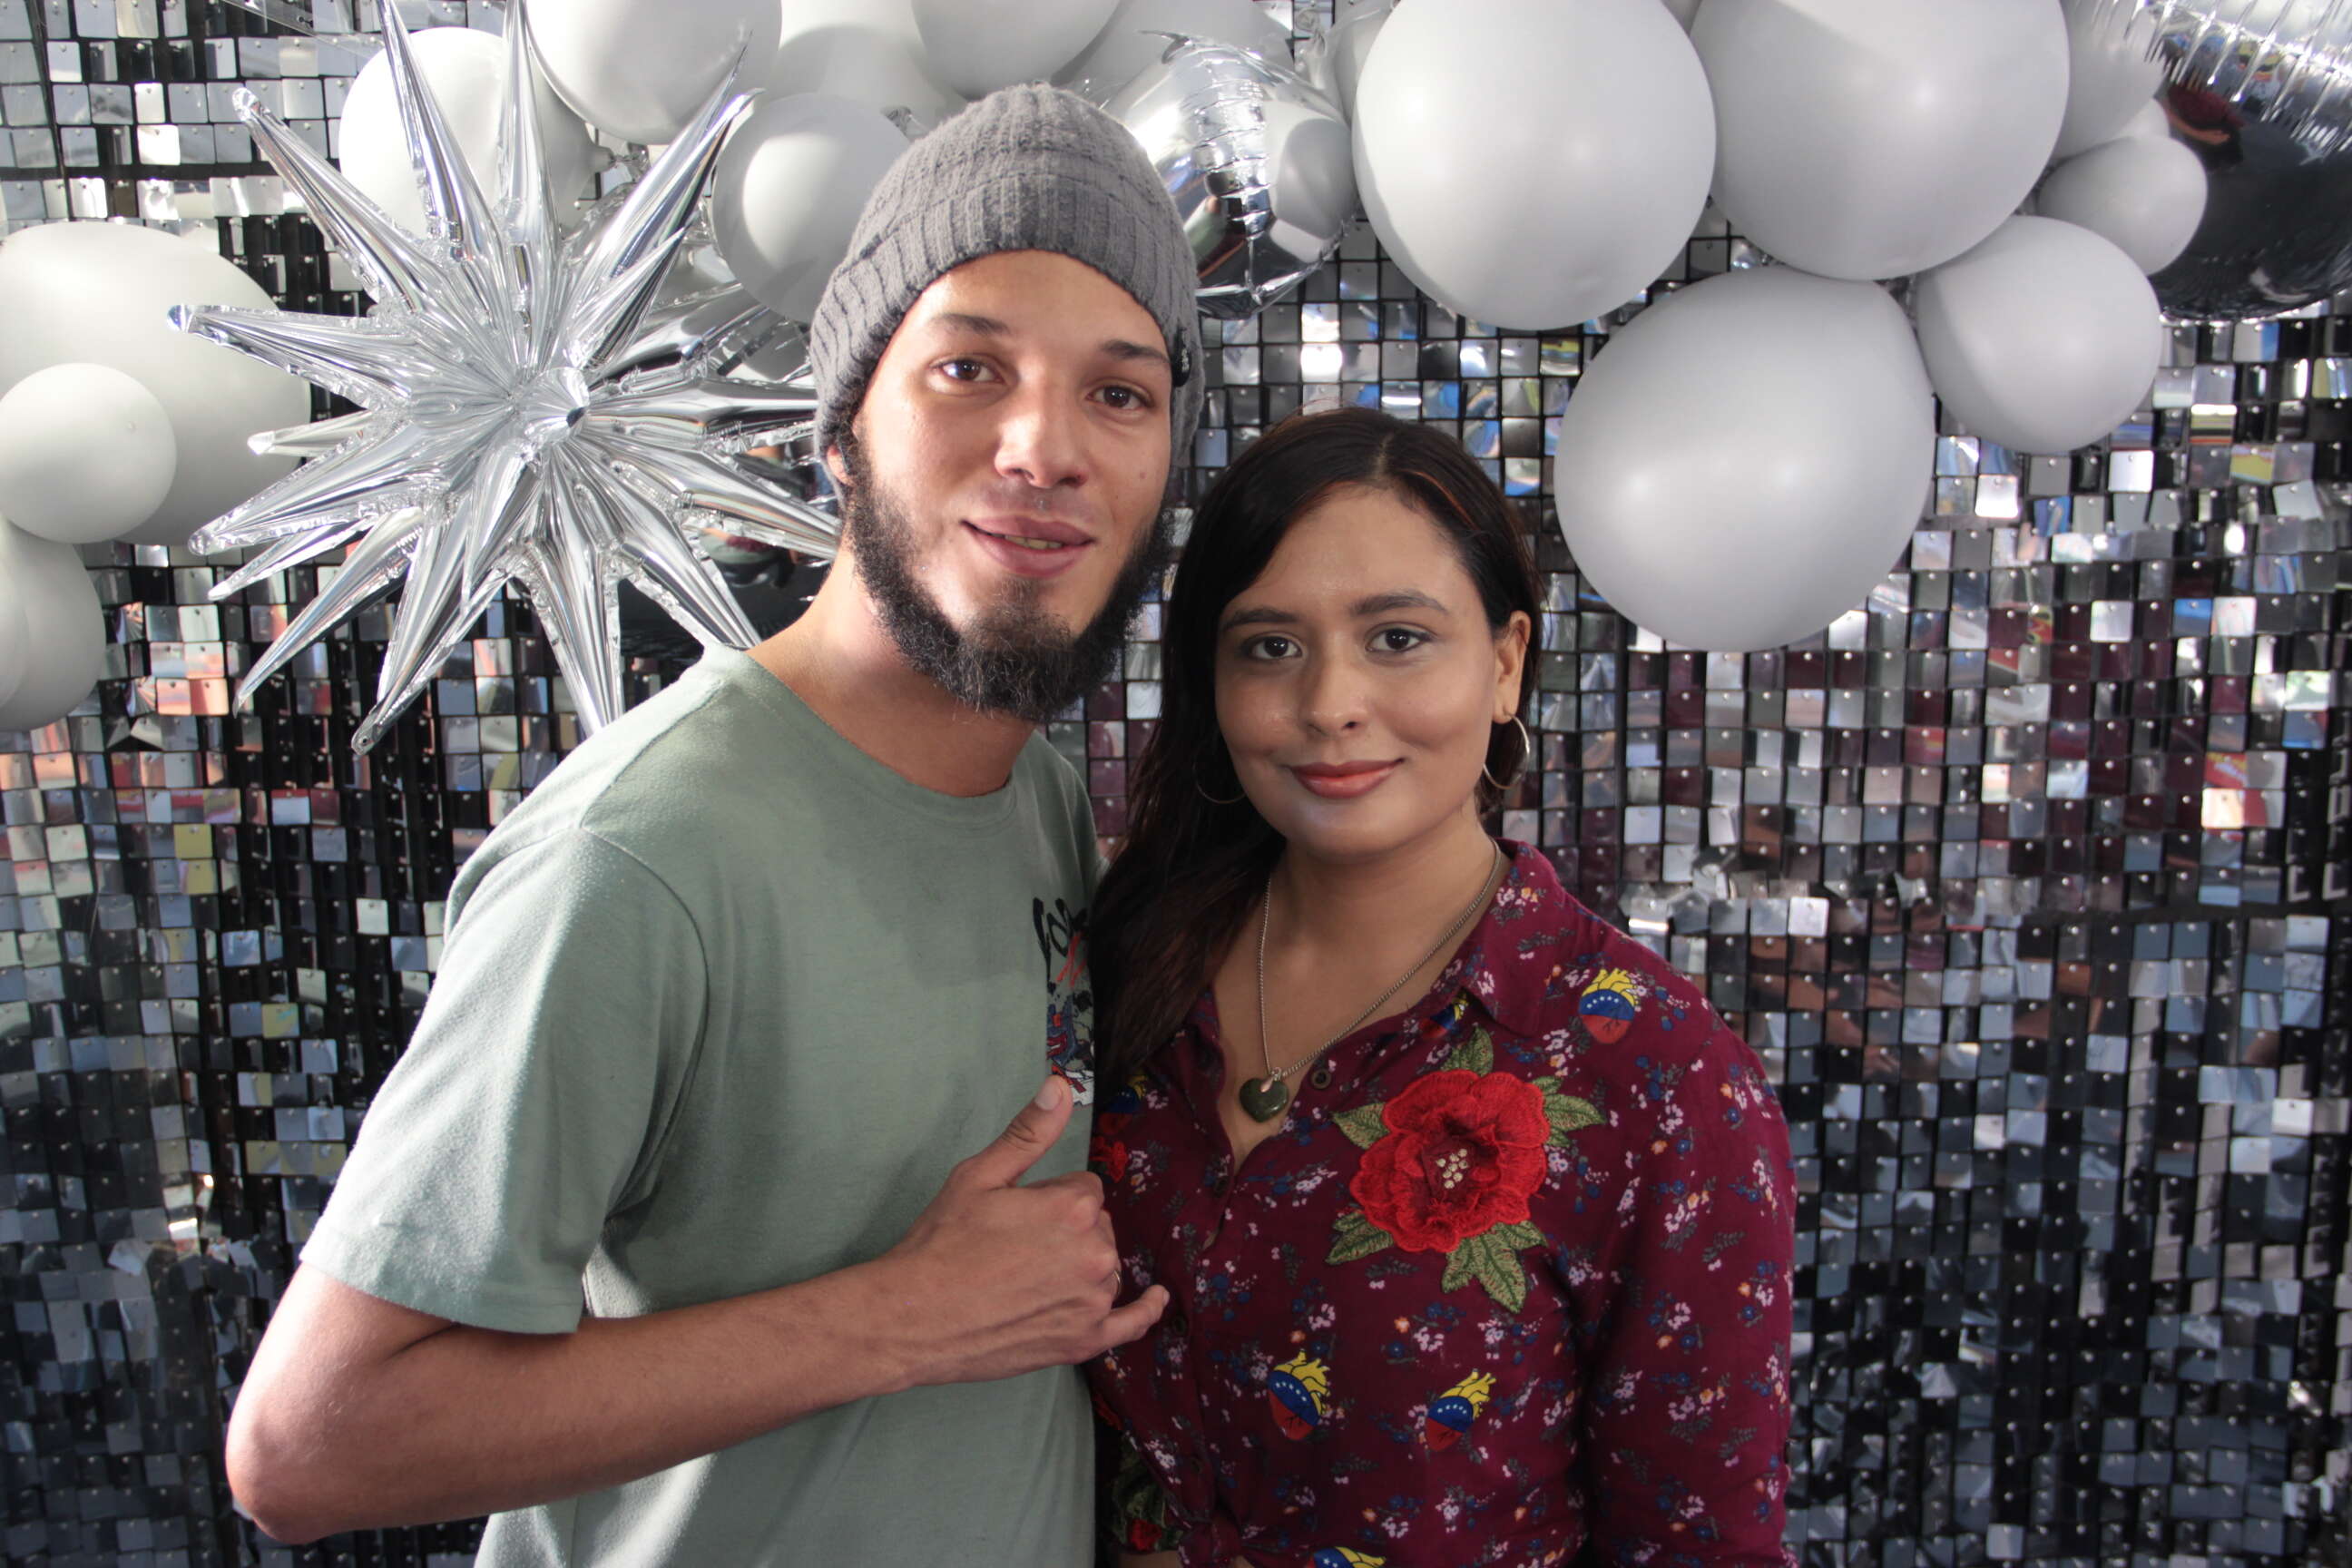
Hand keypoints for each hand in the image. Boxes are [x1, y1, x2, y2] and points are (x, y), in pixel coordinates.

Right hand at [869, 1077, 1168, 1387]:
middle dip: (1066, 1231)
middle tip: (1012, 1249)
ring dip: (1080, 1267)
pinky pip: (1131, 1323)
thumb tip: (1061, 1085)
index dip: (1049, 1199)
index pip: (1084, 1190)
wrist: (913, 1318)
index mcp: (1073, 1208)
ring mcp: (1092, 1301)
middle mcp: (1094, 1253)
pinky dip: (1145, 1310)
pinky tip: (1155, 1297)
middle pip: (1097, 1227)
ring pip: (1105, 1267)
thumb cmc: (941, 1244)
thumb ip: (1030, 1131)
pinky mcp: (1084, 1341)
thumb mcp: (980, 1175)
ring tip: (1028, 1280)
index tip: (1014, 1217)